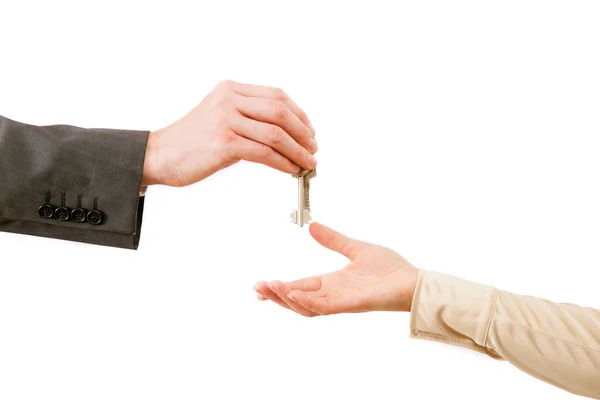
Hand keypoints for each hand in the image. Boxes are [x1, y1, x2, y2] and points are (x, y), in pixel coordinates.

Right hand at [142, 80, 317, 186]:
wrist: (160, 156)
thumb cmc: (191, 142)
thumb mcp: (221, 119)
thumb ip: (248, 120)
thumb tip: (283, 136)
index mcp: (230, 90)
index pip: (276, 96)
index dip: (299, 114)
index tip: (309, 130)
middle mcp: (229, 100)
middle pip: (280, 111)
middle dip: (303, 132)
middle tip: (313, 148)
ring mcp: (226, 119)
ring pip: (275, 133)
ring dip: (297, 150)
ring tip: (307, 162)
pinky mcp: (224, 142)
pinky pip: (264, 152)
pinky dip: (283, 162)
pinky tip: (291, 169)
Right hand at [254, 223, 418, 316]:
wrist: (411, 280)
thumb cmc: (388, 268)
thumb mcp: (354, 248)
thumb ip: (333, 239)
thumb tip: (312, 226)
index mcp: (331, 282)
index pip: (299, 286)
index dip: (280, 287)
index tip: (261, 285)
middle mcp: (332, 294)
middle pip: (297, 299)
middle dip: (276, 295)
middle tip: (257, 289)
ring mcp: (340, 301)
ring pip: (306, 306)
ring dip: (287, 299)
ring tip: (270, 289)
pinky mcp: (350, 304)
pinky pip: (324, 307)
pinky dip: (307, 301)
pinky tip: (294, 293)